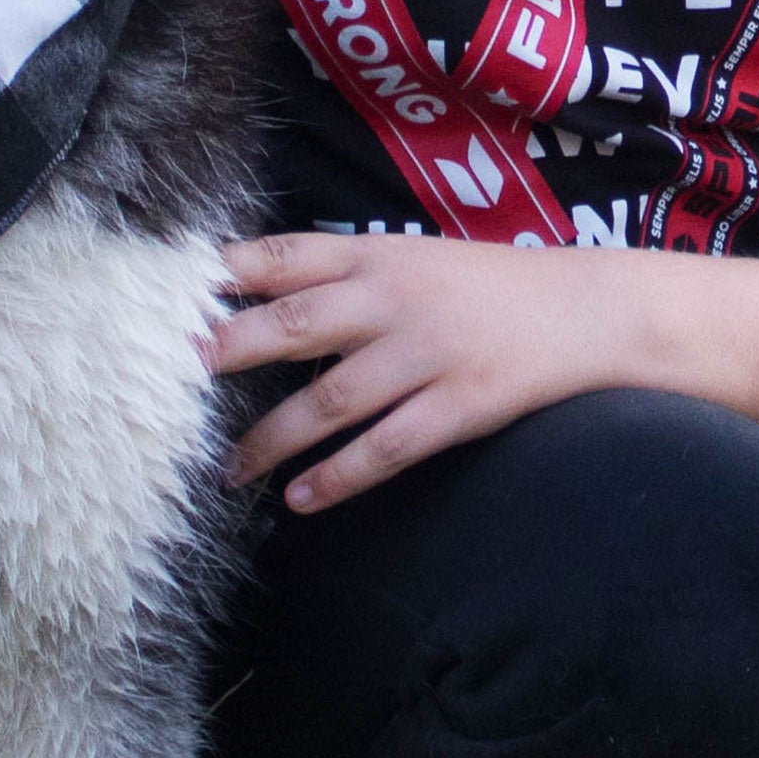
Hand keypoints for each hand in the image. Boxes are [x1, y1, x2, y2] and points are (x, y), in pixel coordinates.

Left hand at [210, 234, 656, 512]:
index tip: (170, 299)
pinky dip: (339, 478)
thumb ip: (342, 277)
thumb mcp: (413, 259)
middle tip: (174, 381)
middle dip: (230, 351)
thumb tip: (250, 299)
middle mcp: (396, 300)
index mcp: (378, 257)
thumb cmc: (486, 287)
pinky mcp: (461, 405)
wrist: (588, 310)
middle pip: (294, 325)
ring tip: (230, 470)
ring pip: (331, 400)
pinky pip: (387, 449)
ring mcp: (429, 354)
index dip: (226, 276)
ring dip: (271, 440)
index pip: (287, 258)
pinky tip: (302, 500)